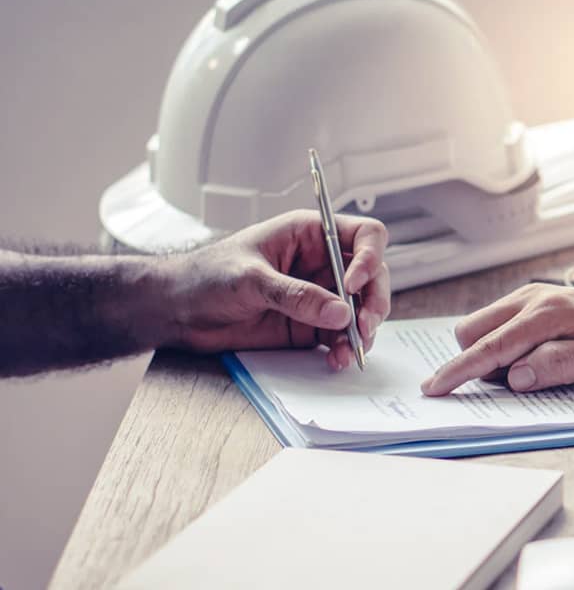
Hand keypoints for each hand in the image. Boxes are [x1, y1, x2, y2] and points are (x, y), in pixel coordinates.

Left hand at [161, 210, 389, 369]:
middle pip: (372, 276)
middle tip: (364, 324)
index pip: (363, 235)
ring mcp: (318, 296)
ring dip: (364, 330)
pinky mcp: (310, 326)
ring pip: (360, 309)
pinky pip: (340, 336)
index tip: (355, 284)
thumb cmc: (206, 276)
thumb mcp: (250, 279)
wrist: (178, 310)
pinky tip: (337, 360)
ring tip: (352, 349)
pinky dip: (345, 349)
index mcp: (310, 234)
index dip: (369, 257)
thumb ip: (296, 295)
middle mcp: (321, 263)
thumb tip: (340, 312)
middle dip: (374, 300)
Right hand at [420, 283, 573, 394]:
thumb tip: (514, 377)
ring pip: (481, 325)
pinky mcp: (531, 300)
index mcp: (546, 314)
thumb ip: (557, 366)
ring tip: (533, 368)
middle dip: (475, 360)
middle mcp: (531, 298)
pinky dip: (500, 344)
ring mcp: (529, 296)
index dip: (460, 370)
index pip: (491, 347)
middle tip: (516, 381)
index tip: (434, 388)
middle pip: (473, 330)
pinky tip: (532, 355)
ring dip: (489, 353)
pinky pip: (497, 322)